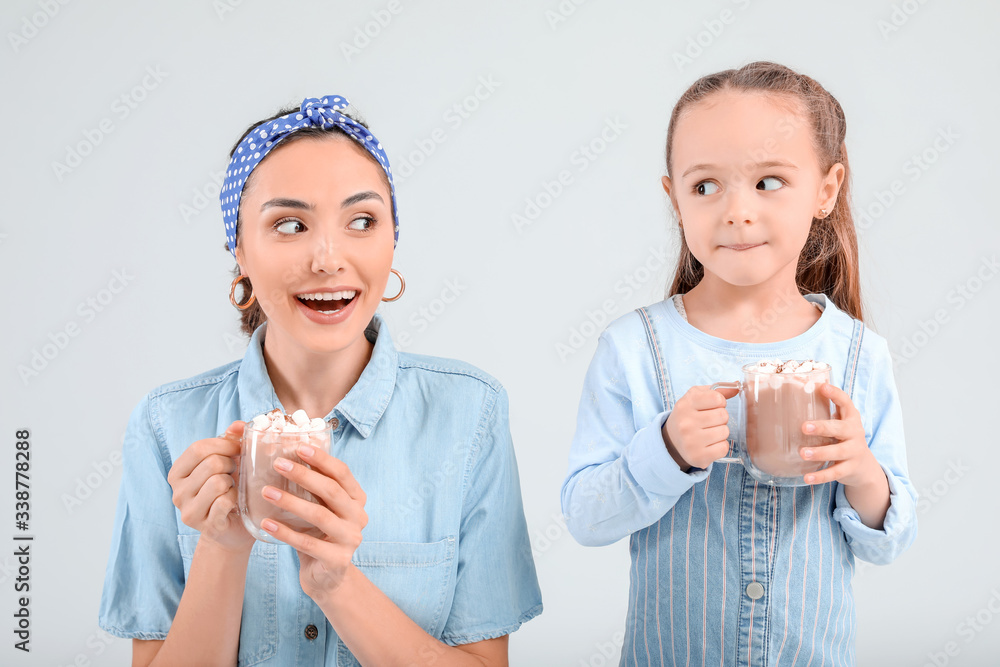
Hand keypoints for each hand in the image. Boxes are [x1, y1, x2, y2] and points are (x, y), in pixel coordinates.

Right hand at [167, 421, 253, 552]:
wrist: (233, 529)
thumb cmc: (228, 489)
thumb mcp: (227, 461)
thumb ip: (230, 440)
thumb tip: (239, 425)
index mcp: (177, 473)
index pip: (198, 448)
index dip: (224, 444)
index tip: (238, 448)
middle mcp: (177, 493)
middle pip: (211, 464)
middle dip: (231, 465)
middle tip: (234, 474)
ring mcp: (189, 511)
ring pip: (218, 482)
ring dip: (233, 483)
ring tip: (232, 489)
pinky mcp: (206, 526)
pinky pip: (225, 502)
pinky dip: (235, 499)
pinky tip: (234, 503)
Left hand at [258, 445, 367, 601]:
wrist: (326, 577)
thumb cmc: (319, 535)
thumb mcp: (321, 508)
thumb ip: (314, 488)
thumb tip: (287, 456)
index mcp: (357, 499)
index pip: (342, 473)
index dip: (322, 458)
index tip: (299, 446)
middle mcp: (358, 516)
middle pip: (331, 490)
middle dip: (303, 474)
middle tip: (278, 463)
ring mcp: (351, 538)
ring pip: (319, 515)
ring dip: (290, 501)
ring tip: (266, 492)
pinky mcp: (338, 559)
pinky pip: (307, 543)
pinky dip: (285, 532)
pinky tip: (266, 524)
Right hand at [662, 384, 739, 470]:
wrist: (672, 440)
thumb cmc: (689, 415)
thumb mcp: (697, 397)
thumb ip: (717, 390)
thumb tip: (737, 386)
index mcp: (685, 404)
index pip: (717, 398)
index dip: (719, 402)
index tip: (711, 406)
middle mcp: (685, 423)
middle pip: (723, 415)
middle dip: (721, 418)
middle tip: (709, 421)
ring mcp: (690, 441)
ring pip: (725, 432)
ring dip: (721, 432)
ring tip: (709, 432)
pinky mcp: (697, 457)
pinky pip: (723, 448)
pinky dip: (720, 446)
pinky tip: (710, 444)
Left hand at [799, 383, 882, 487]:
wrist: (864, 467)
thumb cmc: (843, 438)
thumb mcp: (840, 423)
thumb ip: (825, 410)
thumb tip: (795, 392)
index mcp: (851, 419)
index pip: (846, 403)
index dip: (835, 394)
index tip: (822, 387)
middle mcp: (855, 434)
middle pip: (840, 429)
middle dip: (822, 427)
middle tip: (804, 427)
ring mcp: (854, 452)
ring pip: (837, 452)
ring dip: (820, 453)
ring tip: (802, 453)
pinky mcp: (850, 469)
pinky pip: (835, 473)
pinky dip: (820, 476)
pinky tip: (806, 478)